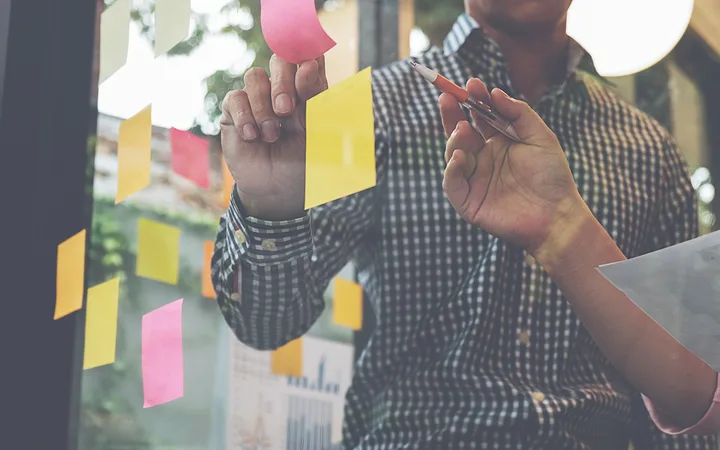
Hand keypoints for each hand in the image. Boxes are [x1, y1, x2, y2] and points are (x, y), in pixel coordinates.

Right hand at [220, 54, 327, 219]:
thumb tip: (307, 64)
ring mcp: (257, 98)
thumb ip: (314, 97)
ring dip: (263, 107)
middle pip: (280, 59)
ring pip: (254, 76)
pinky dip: (245, 117)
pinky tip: (252, 137)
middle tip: (285, 110)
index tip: (309, 56)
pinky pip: (235, 98)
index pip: (309, 56)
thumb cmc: (302, 161)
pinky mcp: (235, 112)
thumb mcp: (316, 131)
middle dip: (282, 82)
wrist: (278, 190)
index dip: (307, 47)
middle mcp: (282, 89)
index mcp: (308, 90)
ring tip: (270, 135)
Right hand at [439, 80, 586, 254]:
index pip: (478, 117)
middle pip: (459, 132)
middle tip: (447, 95)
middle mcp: (483, 159)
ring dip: (454, 139)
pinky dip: (452, 169)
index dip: (472, 100)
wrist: (557, 214)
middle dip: (451, 113)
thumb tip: (494, 92)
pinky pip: (452, 183)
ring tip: (463, 129)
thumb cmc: (552, 176)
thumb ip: (519, 113)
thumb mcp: (540, 136)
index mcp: (498, 142)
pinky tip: (460, 157)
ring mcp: (474, 180)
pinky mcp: (468, 202)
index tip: (471, 84)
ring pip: (453, 154)